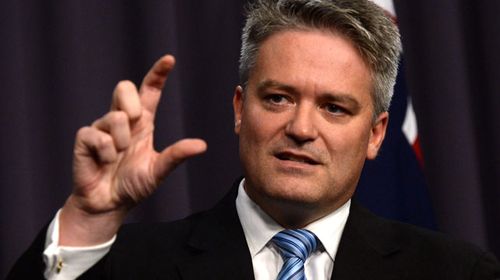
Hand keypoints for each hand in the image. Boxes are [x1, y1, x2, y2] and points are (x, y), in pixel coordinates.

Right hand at [59, 55, 206, 245]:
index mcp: (143, 123)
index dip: (157, 74)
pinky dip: (106, 152)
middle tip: (136, 123)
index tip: (169, 59)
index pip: (149, 91)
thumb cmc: (133, 186)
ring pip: (115, 117)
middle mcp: (122, 121)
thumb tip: (202, 145)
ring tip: (119, 158)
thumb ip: (176, 156)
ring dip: (122, 142)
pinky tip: (105, 163)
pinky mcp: (85, 139)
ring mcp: (102, 128)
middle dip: (131, 102)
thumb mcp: (158, 170)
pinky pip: (96, 135)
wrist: (109, 205)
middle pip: (124, 87)